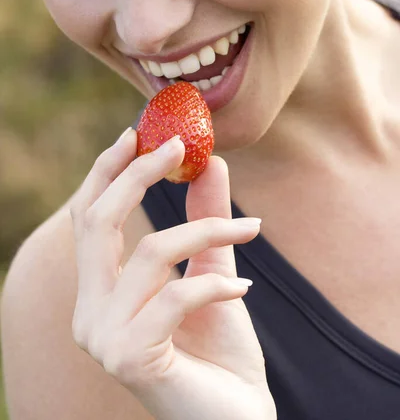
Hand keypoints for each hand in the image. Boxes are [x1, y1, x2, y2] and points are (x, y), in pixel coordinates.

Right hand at [70, 128, 275, 419]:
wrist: (238, 419)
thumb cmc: (220, 352)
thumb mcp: (211, 270)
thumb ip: (204, 218)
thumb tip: (210, 162)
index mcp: (100, 293)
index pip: (88, 219)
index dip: (106, 173)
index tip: (136, 133)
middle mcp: (89, 313)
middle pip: (98, 223)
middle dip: (136, 176)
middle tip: (177, 146)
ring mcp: (103, 338)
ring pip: (150, 252)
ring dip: (207, 231)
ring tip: (249, 229)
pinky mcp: (130, 359)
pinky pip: (176, 295)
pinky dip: (216, 283)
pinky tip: (245, 291)